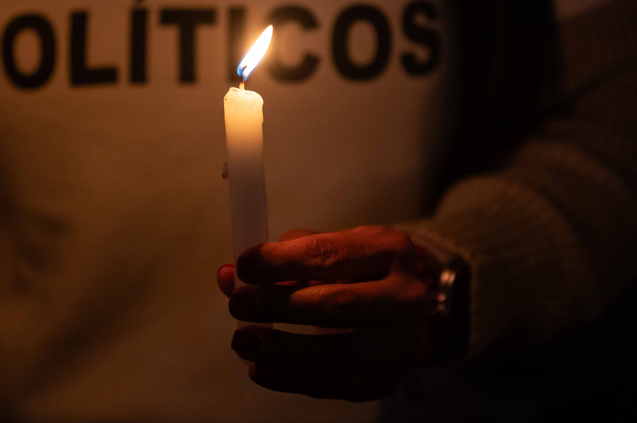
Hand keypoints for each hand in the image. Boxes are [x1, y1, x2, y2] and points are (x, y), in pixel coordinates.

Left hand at [216, 226, 429, 400]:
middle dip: (281, 305)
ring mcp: (404, 343)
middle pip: (339, 304)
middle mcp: (408, 295)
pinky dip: (292, 379)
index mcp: (389, 249)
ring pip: (339, 353)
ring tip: (243, 341)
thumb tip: (228, 277)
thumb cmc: (352, 270)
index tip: (244, 265)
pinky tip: (261, 369)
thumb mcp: (325, 251)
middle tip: (238, 304)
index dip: (283, 260)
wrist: (402, 308)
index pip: (332, 254)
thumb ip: (278, 260)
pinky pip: (336, 386)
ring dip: (282, 350)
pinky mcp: (389, 380)